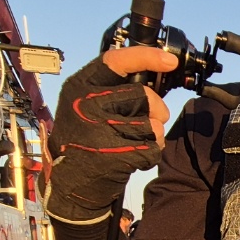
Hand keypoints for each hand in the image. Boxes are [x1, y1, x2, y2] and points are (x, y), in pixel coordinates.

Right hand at [45, 47, 177, 223]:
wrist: (70, 182)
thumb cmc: (86, 139)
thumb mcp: (88, 105)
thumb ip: (114, 89)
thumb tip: (156, 74)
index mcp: (79, 86)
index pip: (116, 61)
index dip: (146, 57)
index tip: (169, 61)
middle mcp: (85, 104)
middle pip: (143, 95)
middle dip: (157, 109)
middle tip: (151, 120)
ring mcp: (98, 130)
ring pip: (152, 125)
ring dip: (153, 136)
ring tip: (133, 143)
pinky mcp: (112, 155)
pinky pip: (151, 149)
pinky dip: (150, 155)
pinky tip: (131, 157)